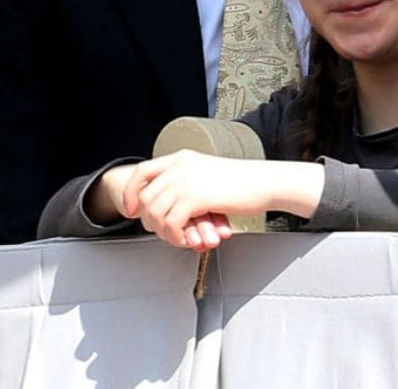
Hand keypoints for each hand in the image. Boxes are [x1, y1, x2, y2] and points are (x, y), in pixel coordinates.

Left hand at [121, 150, 273, 248]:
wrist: (265, 182)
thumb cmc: (244, 182)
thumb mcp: (208, 174)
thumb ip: (186, 182)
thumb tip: (167, 204)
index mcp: (182, 158)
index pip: (141, 171)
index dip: (132, 192)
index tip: (132, 209)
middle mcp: (180, 166)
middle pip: (144, 196)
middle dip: (149, 220)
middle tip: (164, 232)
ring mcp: (185, 180)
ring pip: (154, 212)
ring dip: (163, 231)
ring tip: (179, 238)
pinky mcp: (195, 197)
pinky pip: (171, 223)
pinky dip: (176, 236)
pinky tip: (189, 239)